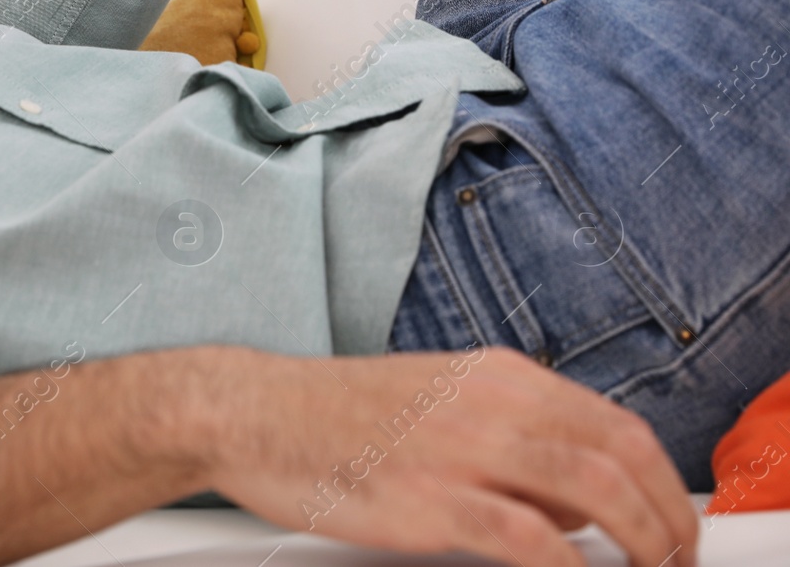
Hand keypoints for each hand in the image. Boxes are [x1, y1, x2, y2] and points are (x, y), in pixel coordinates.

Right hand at [201, 346, 697, 566]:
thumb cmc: (329, 415)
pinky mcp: (431, 498)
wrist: (249, 412)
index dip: (664, 481)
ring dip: (642, 543)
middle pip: (623, 454)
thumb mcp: (437, 403)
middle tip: (674, 559)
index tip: (673, 521)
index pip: (617, 423)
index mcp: (497, 375)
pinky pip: (532, 541)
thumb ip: (509, 441)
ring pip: (596, 490)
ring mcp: (461, 448)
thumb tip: (572, 497)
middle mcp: (490, 401)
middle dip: (669, 518)